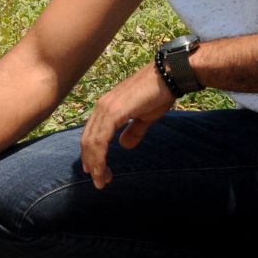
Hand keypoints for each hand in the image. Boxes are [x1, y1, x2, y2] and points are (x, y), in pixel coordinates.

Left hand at [80, 64, 174, 189]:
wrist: (169, 76)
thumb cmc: (159, 94)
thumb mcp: (144, 117)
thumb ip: (133, 131)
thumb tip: (124, 145)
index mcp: (106, 107)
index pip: (92, 134)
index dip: (91, 153)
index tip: (95, 171)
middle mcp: (101, 107)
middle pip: (88, 140)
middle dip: (92, 163)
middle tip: (99, 181)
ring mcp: (106, 108)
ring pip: (92, 142)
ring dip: (95, 164)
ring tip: (101, 181)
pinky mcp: (114, 112)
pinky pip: (101, 140)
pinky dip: (99, 157)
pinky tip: (102, 170)